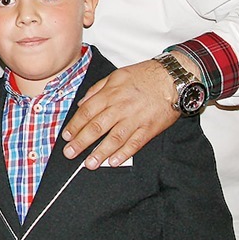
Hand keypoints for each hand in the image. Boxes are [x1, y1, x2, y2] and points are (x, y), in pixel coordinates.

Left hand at [62, 58, 180, 168]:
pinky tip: (113, 161)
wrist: (172, 78)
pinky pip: (135, 144)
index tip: (66, 136)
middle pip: (97, 127)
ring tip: (89, 164)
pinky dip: (124, 154)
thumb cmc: (143, 75)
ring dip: (100, 153)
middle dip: (81, 142)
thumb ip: (96, 90)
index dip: (75, 125)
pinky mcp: (149, 129)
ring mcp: (135, 119)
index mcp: (110, 94)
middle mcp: (120, 108)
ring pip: (114, 139)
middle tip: (70, 154)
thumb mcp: (115, 76)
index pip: (87, 112)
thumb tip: (82, 103)